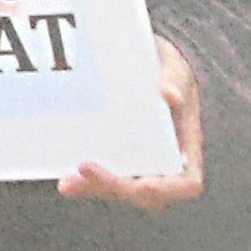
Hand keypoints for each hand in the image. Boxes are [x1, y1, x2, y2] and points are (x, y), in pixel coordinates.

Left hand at [62, 35, 205, 209]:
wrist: (142, 59)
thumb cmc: (165, 67)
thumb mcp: (175, 67)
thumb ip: (174, 79)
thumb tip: (170, 95)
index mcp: (185, 146)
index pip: (187, 182)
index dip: (167, 190)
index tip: (143, 185)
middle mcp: (162, 161)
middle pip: (145, 192)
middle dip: (116, 186)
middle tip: (85, 168)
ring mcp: (137, 161)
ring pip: (119, 187)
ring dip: (93, 187)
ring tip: (67, 183)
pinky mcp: (113, 154)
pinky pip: (101, 173)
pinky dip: (83, 179)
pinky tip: (63, 177)